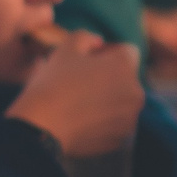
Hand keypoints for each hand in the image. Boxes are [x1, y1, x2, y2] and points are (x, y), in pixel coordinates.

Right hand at [7, 33, 142, 156]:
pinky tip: (81, 120)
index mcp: (125, 67)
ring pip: (122, 102)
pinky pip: (115, 124)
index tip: (89, 60)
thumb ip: (87, 37)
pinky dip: (103, 121)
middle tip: (80, 82)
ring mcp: (129, 119)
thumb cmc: (53, 83)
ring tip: (79, 103)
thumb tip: (98, 43)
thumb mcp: (66, 47)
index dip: (108, 52)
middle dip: (109, 77)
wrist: (41, 127)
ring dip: (107, 99)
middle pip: (126, 78)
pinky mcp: (120, 140)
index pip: (127, 52)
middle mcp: (135, 93)